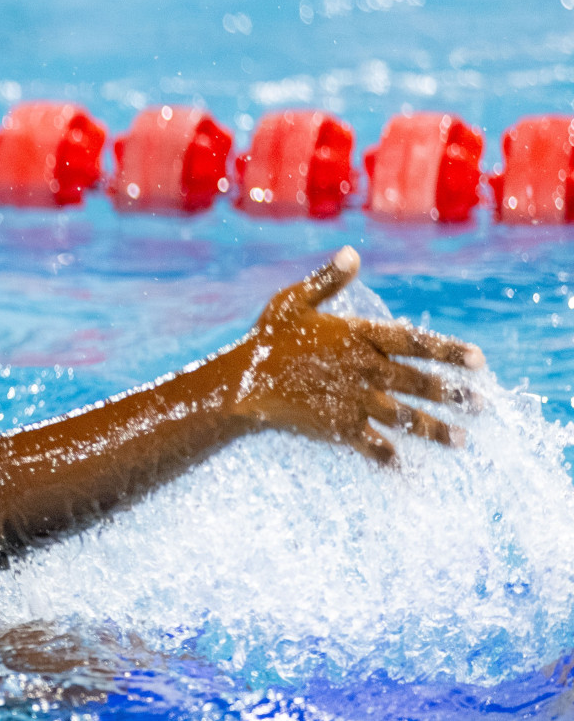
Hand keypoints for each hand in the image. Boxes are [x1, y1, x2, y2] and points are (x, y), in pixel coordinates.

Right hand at [227, 246, 484, 463]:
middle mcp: (362, 369)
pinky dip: (388, 456)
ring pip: (403, 416)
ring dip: (434, 429)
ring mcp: (351, 400)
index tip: (480, 362)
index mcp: (358, 337)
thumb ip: (327, 281)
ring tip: (461, 440)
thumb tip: (351, 254)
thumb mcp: (293, 302)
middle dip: (453, 395)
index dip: (449, 351)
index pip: (415, 342)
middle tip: (480, 405)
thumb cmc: (266, 339)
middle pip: (418, 382)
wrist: (240, 382)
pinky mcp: (336, 426)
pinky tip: (406, 466)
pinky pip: (371, 444)